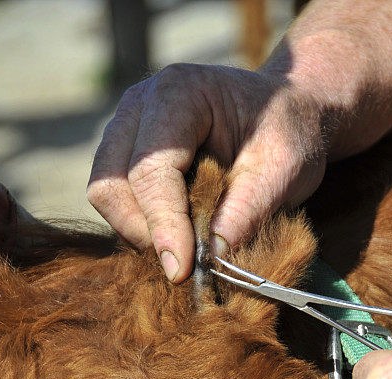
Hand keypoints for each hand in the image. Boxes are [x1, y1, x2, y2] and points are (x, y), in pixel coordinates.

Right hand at [87, 63, 325, 281]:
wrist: (284, 110)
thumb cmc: (286, 132)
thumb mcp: (285, 169)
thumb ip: (249, 210)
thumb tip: (212, 257)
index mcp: (179, 94)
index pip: (150, 168)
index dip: (163, 224)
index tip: (182, 270)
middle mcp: (139, 106)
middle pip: (111, 183)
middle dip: (144, 231)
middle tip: (185, 263)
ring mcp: (126, 128)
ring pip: (105, 194)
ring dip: (138, 231)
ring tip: (185, 247)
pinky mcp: (124, 154)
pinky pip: (114, 199)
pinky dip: (140, 226)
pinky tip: (177, 234)